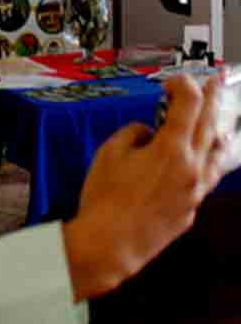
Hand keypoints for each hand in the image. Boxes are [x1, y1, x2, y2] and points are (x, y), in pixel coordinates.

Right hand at [63, 74, 227, 300]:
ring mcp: (196, 190)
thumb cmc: (105, 197)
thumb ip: (134, 134)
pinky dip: (209, 159)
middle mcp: (192, 168)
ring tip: (217, 119)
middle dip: (212, 99)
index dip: (183, 85)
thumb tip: (147, 133)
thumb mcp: (110, 152)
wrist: (111, 241)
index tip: (173, 81)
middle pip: (210, 124)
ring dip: (218, 130)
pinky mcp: (191, 208)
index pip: (188, 104)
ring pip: (219, 154)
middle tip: (213, 83)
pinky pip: (209, 177)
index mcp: (171, 150)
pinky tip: (204, 157)